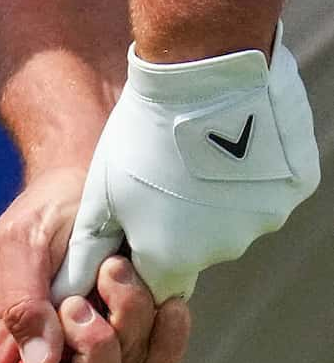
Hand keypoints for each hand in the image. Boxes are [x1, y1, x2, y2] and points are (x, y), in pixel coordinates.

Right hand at [0, 167, 184, 362]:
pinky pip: (161, 353)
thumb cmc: (41, 215)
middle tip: (80, 303)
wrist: (90, 176)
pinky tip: (164, 298)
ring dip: (127, 322)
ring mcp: (106, 342)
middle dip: (93, 354)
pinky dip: (167, 331)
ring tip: (114, 269)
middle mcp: (59, 356)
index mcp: (12, 349)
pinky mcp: (145, 325)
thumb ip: (19, 307)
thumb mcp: (15, 249)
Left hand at [58, 36, 319, 304]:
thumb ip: (88, 252)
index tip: (137, 217)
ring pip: (235, 220)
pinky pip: (267, 191)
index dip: (141, 257)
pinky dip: (251, 175)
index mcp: (172, 259)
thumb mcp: (101, 197)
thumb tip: (68, 293)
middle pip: (197, 251)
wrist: (207, 70)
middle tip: (168, 175)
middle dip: (179, 225)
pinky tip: (235, 143)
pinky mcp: (294, 187)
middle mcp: (224, 249)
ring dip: (217, 199)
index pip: (154, 284)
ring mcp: (265, 218)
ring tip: (200, 155)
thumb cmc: (141, 135)